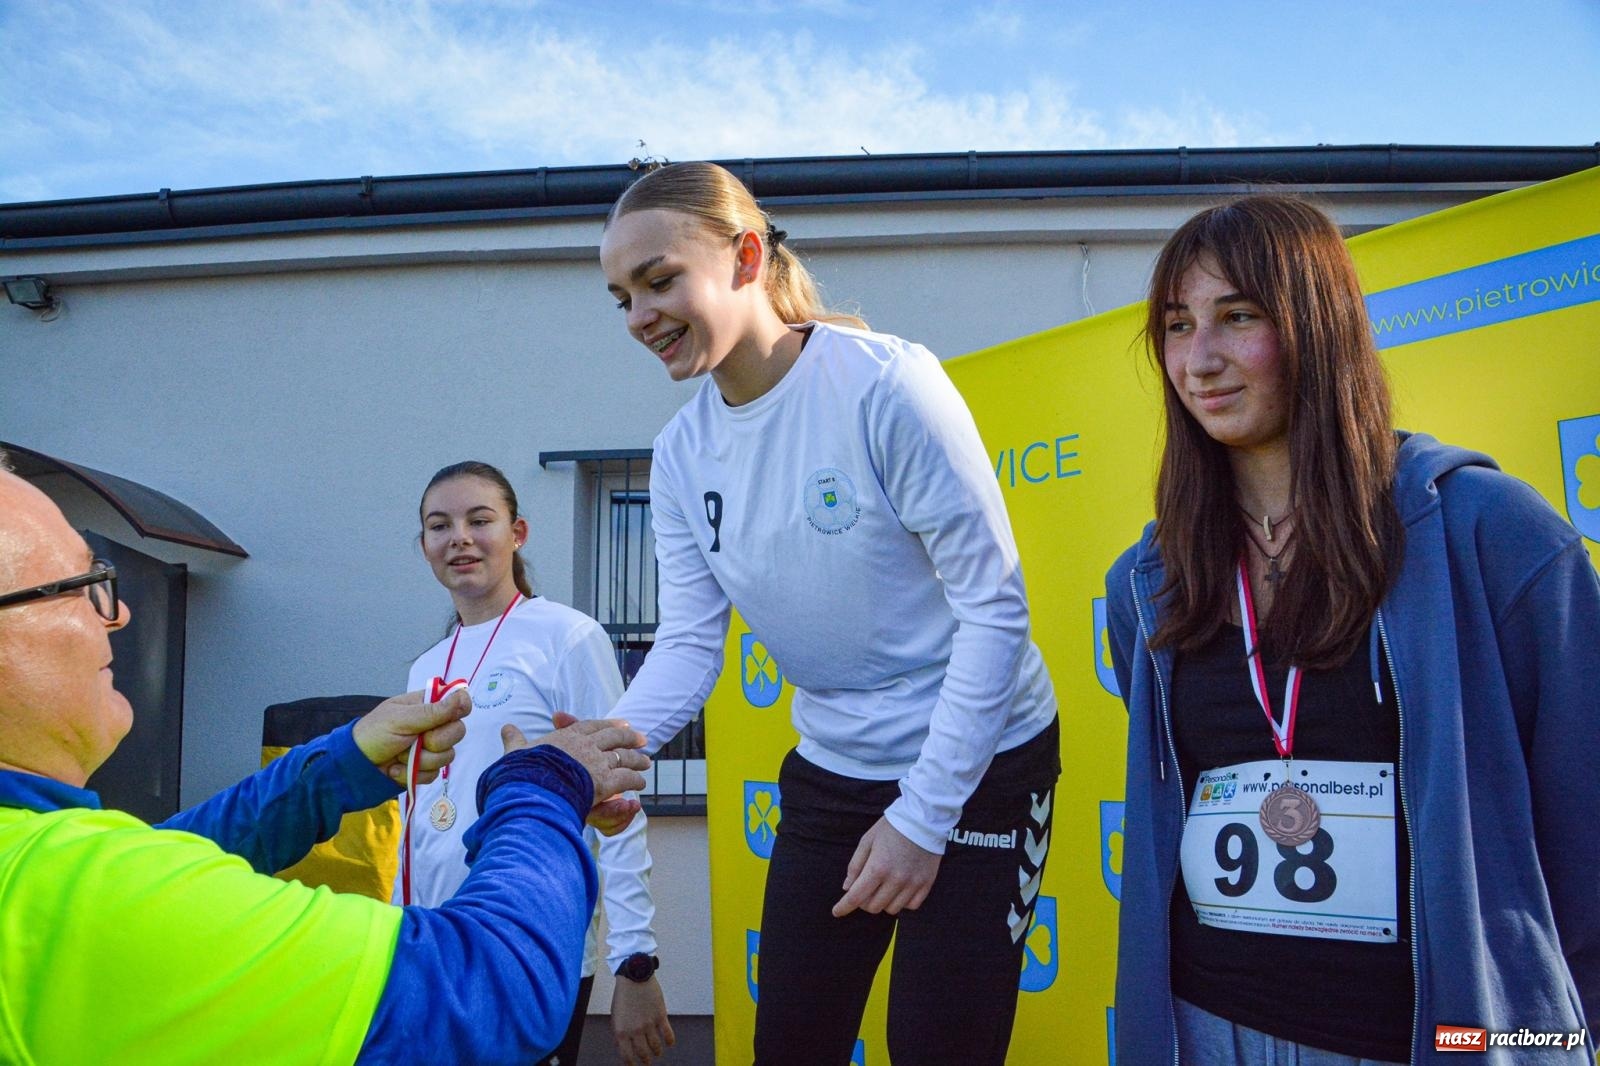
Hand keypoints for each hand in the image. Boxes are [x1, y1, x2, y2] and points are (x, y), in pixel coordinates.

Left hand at [351, 687, 470, 784]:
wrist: (354, 767)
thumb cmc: (373, 734)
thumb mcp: (401, 719)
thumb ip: (434, 711)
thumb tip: (464, 696)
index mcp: (427, 705)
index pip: (458, 702)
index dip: (459, 710)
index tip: (446, 719)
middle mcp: (433, 725)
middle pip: (457, 732)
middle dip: (435, 741)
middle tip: (415, 740)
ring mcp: (430, 748)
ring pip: (448, 756)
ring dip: (420, 760)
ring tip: (399, 756)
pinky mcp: (425, 769)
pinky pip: (434, 774)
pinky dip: (413, 774)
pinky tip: (396, 769)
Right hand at [499, 717, 649, 823]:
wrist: (531, 787)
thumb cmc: (521, 771)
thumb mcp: (515, 752)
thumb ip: (515, 740)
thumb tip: (506, 727)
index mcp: (566, 737)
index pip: (591, 726)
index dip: (607, 725)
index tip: (621, 723)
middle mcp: (586, 746)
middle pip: (614, 737)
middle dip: (629, 737)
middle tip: (641, 738)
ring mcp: (597, 763)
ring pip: (624, 757)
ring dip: (637, 759)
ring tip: (646, 762)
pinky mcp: (604, 781)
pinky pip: (626, 779)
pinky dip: (635, 780)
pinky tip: (641, 784)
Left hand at [610, 973, 674, 1064]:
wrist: (634, 977)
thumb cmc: (623, 996)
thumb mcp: (616, 1016)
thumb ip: (620, 1032)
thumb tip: (623, 1046)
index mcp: (621, 1032)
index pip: (627, 1056)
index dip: (632, 1064)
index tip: (635, 1065)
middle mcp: (635, 1031)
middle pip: (643, 1053)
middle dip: (646, 1060)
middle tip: (648, 1061)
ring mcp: (649, 1024)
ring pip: (656, 1046)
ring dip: (657, 1052)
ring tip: (657, 1053)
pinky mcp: (660, 1016)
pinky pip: (668, 1034)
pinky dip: (670, 1041)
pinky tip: (669, 1043)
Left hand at [831, 816, 941, 917]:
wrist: (923, 819)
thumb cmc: (891, 828)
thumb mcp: (867, 841)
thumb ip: (855, 865)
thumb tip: (847, 887)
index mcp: (877, 867)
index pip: (856, 897)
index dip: (844, 907)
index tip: (836, 911)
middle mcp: (895, 879)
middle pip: (873, 907)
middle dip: (863, 901)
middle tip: (864, 889)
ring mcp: (912, 883)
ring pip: (892, 909)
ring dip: (883, 902)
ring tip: (882, 888)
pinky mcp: (926, 884)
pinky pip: (911, 906)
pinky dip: (902, 902)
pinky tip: (899, 890)